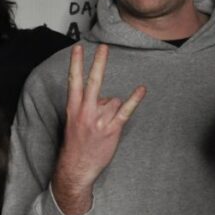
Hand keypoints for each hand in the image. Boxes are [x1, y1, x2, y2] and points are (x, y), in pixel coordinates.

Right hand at [51, 44, 145, 214]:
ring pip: (113, 101)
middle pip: (93, 82)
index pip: (74, 81)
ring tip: (104, 125)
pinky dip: (134, 99)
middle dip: (99, 63)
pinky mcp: (112, 129)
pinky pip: (125, 110)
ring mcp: (99, 120)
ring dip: (112, 110)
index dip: (76, 63)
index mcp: (73, 108)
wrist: (76, 167)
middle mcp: (85, 111)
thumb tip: (104, 98)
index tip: (78, 48)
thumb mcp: (73, 121)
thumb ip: (86, 106)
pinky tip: (141, 89)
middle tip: (104, 47)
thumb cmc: (75, 144)